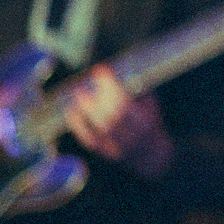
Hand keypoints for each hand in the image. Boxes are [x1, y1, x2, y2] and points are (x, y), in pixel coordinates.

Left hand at [64, 65, 174, 179]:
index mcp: (145, 122)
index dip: (112, 86)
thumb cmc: (150, 122)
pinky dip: (78, 125)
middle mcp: (131, 136)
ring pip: (99, 128)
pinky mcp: (103, 152)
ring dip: (85, 109)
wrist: (150, 153)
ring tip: (78, 93)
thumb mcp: (151, 105)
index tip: (102, 70)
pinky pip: (88, 139)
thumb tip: (117, 74)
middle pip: (111, 117)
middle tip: (85, 82)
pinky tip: (71, 111)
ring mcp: (116, 147)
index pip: (126, 103)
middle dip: (97, 97)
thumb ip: (137, 91)